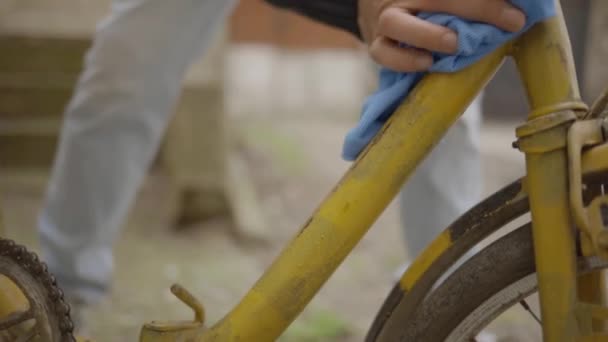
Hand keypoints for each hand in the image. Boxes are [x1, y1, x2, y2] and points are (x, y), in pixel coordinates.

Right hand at [358, 0, 525, 71]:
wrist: (375, 4)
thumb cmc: (423, 4)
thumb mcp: (437, 0)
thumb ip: (466, 5)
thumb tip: (512, 8)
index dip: (484, 2)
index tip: (517, 15)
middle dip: (474, 8)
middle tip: (508, 22)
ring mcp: (384, 19)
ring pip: (396, 23)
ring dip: (427, 34)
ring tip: (454, 45)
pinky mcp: (375, 43)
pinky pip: (382, 53)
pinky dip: (403, 60)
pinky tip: (426, 64)